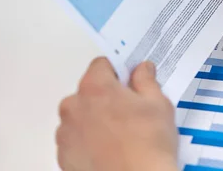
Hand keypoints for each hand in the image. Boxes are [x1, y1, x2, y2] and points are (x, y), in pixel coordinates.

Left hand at [56, 59, 177, 170]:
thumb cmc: (149, 145)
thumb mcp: (158, 104)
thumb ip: (146, 80)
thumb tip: (142, 69)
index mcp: (95, 87)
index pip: (101, 65)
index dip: (118, 72)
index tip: (130, 82)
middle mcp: (74, 107)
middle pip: (89, 91)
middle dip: (106, 97)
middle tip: (130, 112)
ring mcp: (65, 133)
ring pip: (81, 116)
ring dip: (96, 120)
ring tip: (121, 136)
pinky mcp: (64, 156)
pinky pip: (76, 140)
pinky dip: (88, 142)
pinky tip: (109, 150)